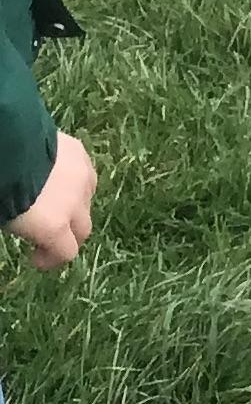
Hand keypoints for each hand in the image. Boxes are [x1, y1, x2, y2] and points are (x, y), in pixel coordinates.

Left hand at [8, 128, 94, 269]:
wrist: (11, 143)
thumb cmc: (3, 188)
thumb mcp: (10, 220)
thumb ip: (29, 230)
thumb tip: (31, 232)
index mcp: (54, 226)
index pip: (68, 252)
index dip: (52, 259)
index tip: (35, 257)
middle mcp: (76, 204)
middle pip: (84, 229)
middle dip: (68, 236)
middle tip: (47, 234)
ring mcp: (82, 176)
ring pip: (88, 199)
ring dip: (74, 206)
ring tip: (54, 201)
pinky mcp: (81, 153)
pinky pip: (85, 174)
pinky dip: (76, 182)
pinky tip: (59, 177)